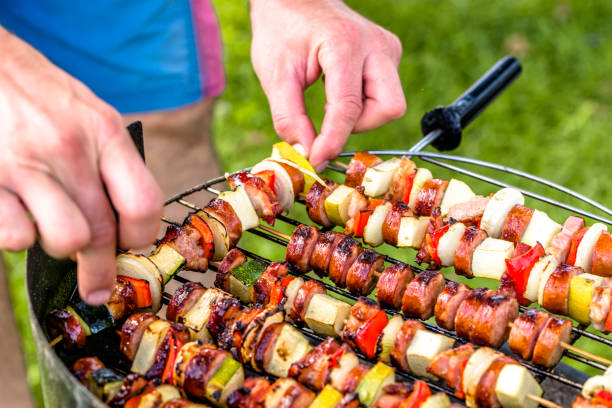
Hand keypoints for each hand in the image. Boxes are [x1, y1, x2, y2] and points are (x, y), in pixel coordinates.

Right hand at [0, 28, 163, 304]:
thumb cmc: (39, 93)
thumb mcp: (90, 113)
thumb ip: (112, 161)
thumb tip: (129, 219)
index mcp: (104, 132)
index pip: (144, 203)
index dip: (143, 236)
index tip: (134, 246)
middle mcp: (70, 150)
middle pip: (106, 232)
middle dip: (104, 270)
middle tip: (99, 287)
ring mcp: (25, 165)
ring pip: (68, 241)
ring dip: (63, 248)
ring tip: (53, 234)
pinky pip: (15, 238)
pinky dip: (19, 238)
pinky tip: (17, 218)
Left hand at [250, 0, 405, 170]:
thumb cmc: (282, 30)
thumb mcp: (275, 74)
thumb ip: (289, 117)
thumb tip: (306, 155)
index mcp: (344, 45)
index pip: (348, 107)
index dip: (332, 141)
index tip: (316, 161)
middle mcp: (376, 45)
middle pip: (389, 107)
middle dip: (358, 126)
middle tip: (328, 123)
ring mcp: (388, 48)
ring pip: (390, 104)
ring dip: (360, 116)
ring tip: (329, 100)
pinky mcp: (390, 54)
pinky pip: (385, 94)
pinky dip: (362, 104)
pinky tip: (339, 91)